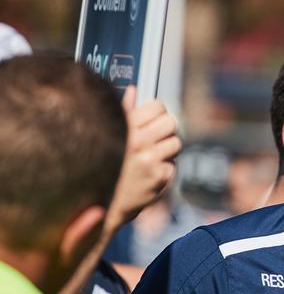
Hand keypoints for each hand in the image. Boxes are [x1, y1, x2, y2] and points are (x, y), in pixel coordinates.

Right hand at [104, 86, 181, 236]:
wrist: (98, 203)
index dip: (158, 112)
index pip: (158, 107)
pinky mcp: (159, 178)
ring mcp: (150, 160)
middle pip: (171, 123)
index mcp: (124, 126)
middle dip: (166, 129)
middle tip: (157, 137)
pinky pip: (172, 165)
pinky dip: (164, 169)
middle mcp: (138, 141)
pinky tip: (149, 173)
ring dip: (167, 149)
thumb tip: (134, 90)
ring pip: (176, 143)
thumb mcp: (106, 134)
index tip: (153, 119)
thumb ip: (124, 111)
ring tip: (153, 155)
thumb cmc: (100, 164)